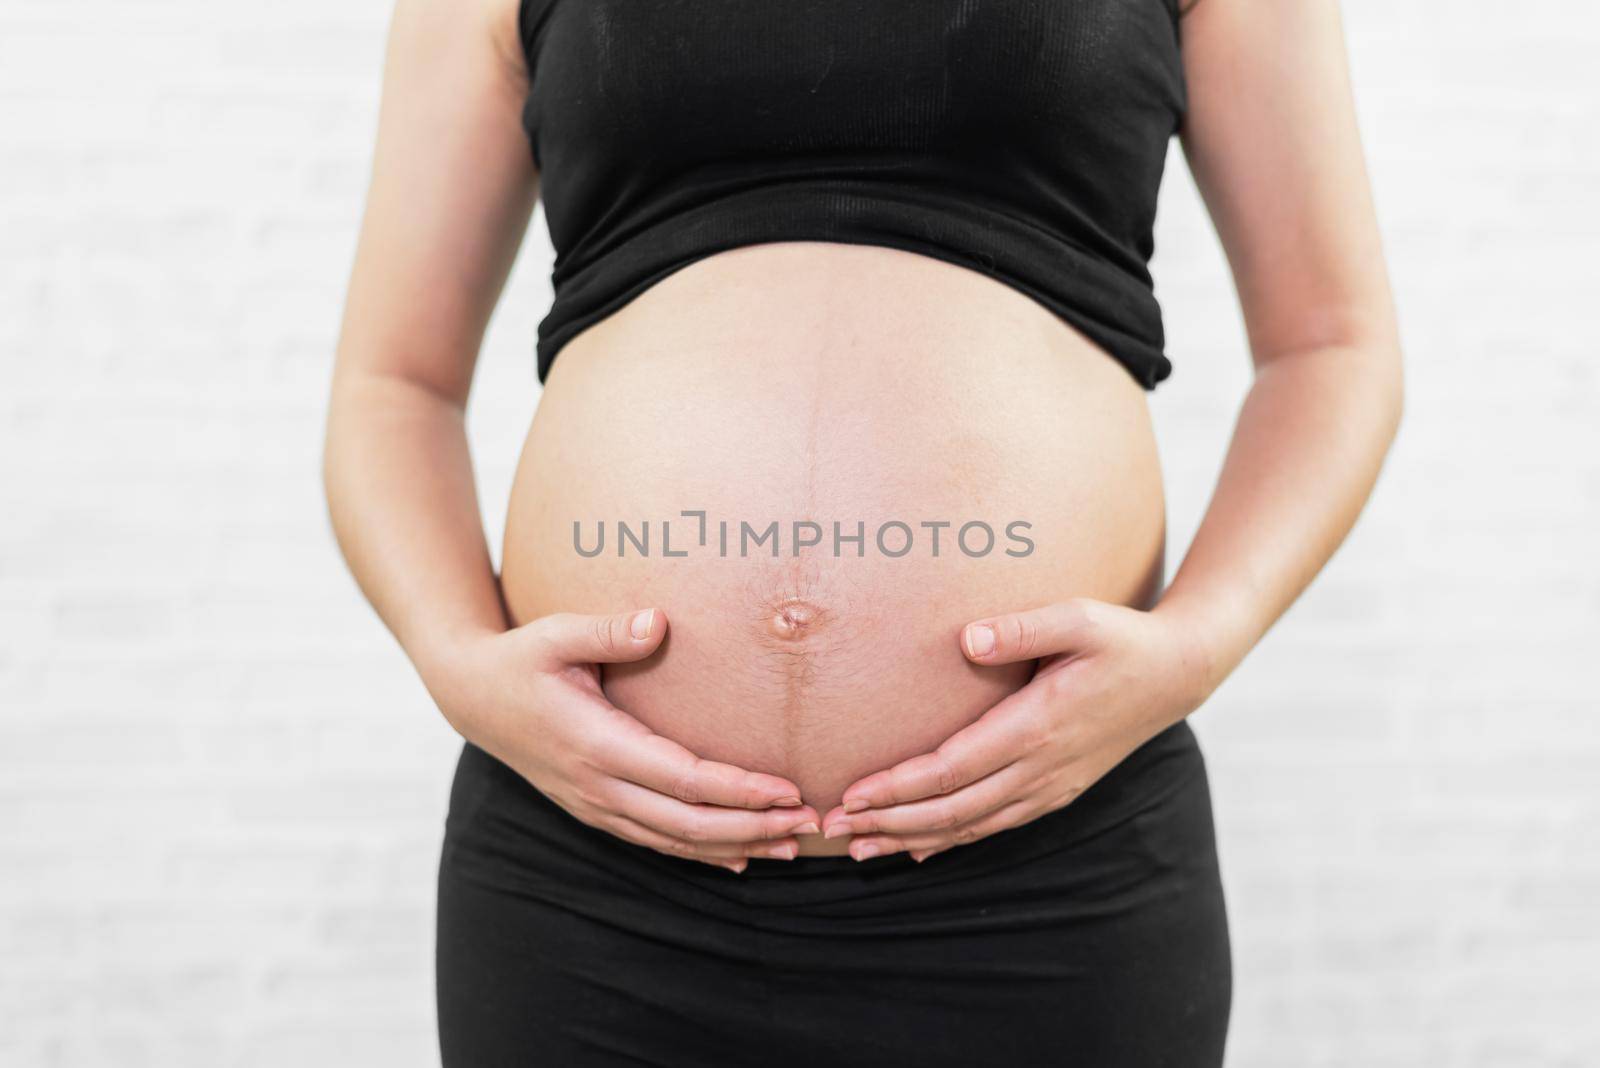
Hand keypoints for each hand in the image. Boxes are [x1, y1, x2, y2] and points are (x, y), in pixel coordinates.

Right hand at [421, 608, 819, 872]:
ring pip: (674, 841)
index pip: (682, 778)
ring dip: (735, 846)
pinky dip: (700, 853)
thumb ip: (607, 630)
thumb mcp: (555, 634)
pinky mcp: (595, 810)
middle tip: (808, 823)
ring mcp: (595, 805)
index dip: (738, 790)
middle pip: (687, 823)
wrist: (473, 697)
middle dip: (753, 827)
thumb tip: (658, 621)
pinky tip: (739, 858)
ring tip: (791, 845)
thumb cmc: (521, 659)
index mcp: (595, 743)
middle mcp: (598, 785)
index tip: (787, 789)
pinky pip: (655, 842)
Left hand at [819, 598, 1211, 861]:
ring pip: (971, 826)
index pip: (953, 769)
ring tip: (860, 847)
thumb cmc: (1121, 639)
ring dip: (912, 838)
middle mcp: (1040, 768)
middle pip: (952, 809)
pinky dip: (951, 839)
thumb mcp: (1078, 618)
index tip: (853, 793)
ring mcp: (1050, 787)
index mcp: (1036, 726)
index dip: (899, 787)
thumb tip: (967, 638)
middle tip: (834, 827)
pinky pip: (994, 825)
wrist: (1176, 674)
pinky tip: (916, 846)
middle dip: (889, 822)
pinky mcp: (1056, 791)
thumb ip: (1022, 628)